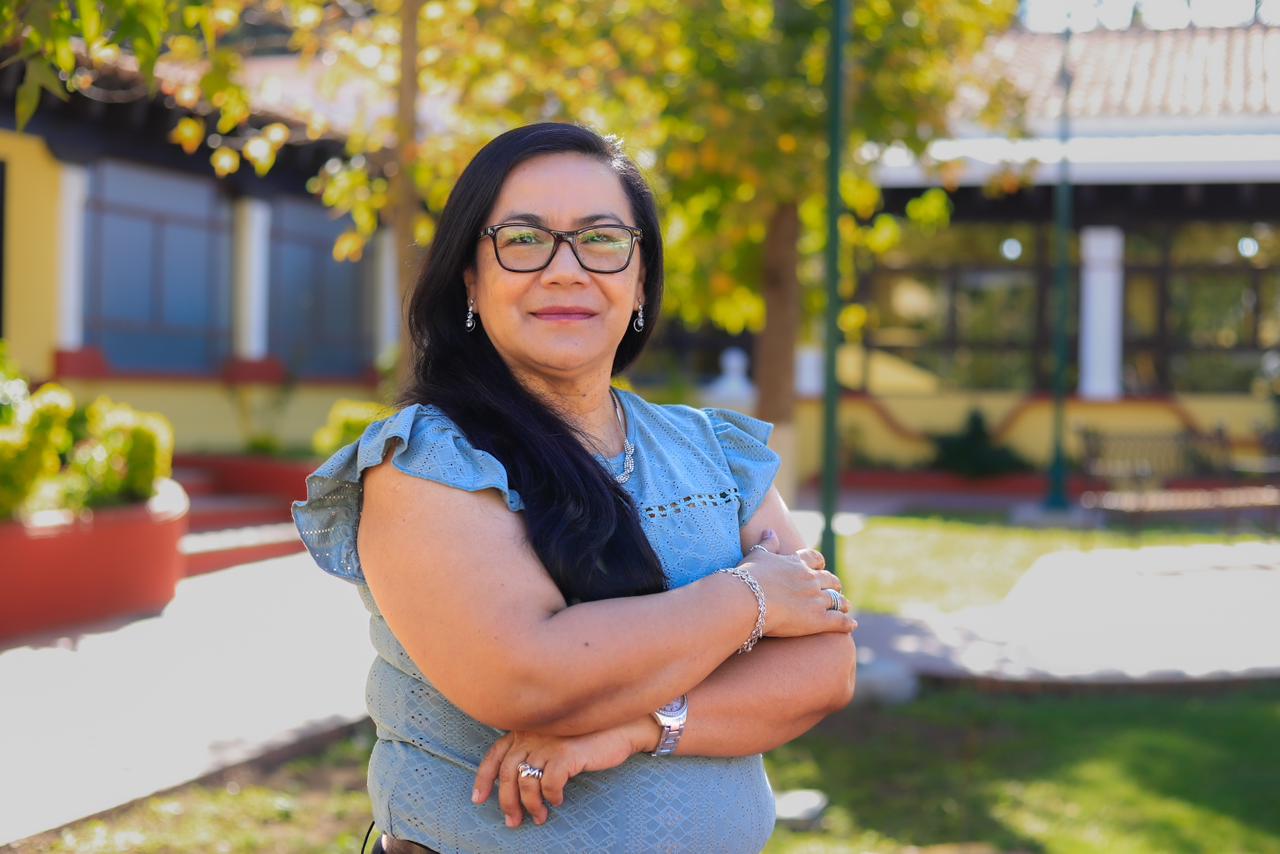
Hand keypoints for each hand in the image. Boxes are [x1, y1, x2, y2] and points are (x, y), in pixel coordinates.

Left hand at [473, 718, 658, 827]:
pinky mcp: (565, 753)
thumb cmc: (588, 736)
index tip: (479, 799)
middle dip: (507, 802)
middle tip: (514, 822)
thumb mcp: (555, 739)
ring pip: (525, 782)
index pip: (495, 754)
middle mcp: (532, 733)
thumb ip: (535, 750)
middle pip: (507, 773)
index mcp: (526, 729)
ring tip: (541, 817)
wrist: (622, 727)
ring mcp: (548, 742)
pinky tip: (560, 801)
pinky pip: (549, 783)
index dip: (484, 778)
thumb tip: (518, 783)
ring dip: (531, 805)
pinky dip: (551, 796)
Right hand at [738, 529, 855, 638]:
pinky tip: (852, 625)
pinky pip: (839, 621)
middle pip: (829, 580)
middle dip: (833, 584)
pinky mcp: (818, 620)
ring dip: (842, 603)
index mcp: (797, 564)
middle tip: (835, 588)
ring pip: (837, 600)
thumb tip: (770, 530)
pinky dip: (847, 623)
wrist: (749, 599)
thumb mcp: (757, 555)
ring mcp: (816, 599)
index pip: (814, 559)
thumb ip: (767, 544)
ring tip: (845, 607)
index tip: (821, 566)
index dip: (819, 563)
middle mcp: (810, 579)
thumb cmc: (749, 577)